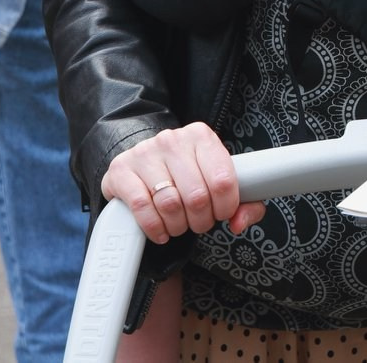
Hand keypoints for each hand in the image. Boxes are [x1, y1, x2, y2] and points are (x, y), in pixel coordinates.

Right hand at [100, 122, 265, 244]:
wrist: (144, 161)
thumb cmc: (186, 173)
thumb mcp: (216, 179)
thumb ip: (244, 202)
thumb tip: (239, 222)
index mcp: (201, 136)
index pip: (223, 180)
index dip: (226, 206)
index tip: (221, 213)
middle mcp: (173, 140)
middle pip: (197, 196)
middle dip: (202, 220)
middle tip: (199, 223)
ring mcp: (144, 153)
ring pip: (170, 204)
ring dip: (179, 226)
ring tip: (180, 225)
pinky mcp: (121, 171)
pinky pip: (142, 208)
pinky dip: (155, 227)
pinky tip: (161, 230)